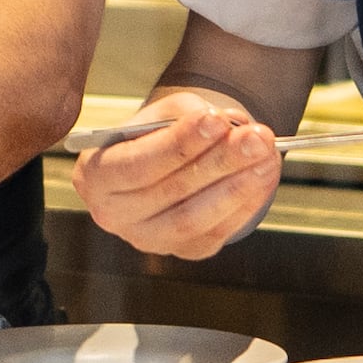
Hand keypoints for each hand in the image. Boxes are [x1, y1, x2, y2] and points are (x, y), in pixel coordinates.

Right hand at [75, 90, 280, 260]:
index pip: (137, 165)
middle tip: (256, 137)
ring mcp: (147, 238)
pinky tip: (263, 176)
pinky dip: (245, 203)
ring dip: (237, 187)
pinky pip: (216, 232)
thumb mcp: (163, 112)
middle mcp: (114, 214)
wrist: (164, 162)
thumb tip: (223, 125)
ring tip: (267, 156)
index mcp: (95, 175)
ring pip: (193, 218)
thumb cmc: (157, 134)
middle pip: (169, 192)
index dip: (179, 144)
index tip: (216, 121)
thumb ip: (187, 114)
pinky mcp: (182, 250)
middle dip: (219, 161)